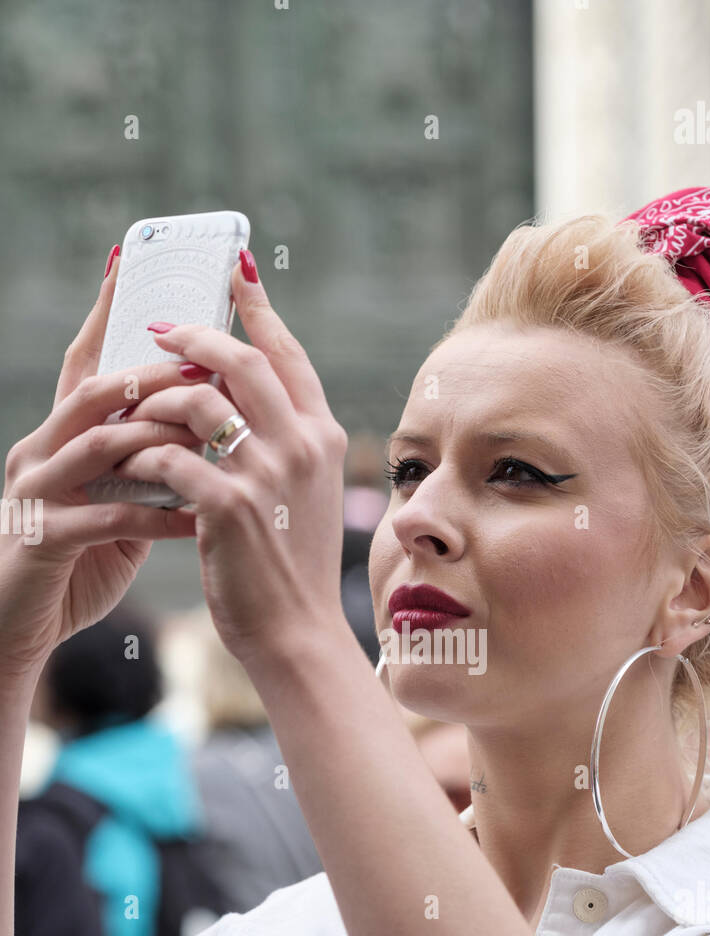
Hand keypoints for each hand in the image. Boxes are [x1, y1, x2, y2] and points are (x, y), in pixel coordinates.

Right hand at [0, 249, 199, 682]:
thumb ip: (143, 466)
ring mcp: (37, 493)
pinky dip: (160, 516)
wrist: (15, 628)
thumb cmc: (74, 563)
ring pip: (103, 445)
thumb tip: (200, 429)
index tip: (138, 264)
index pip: (87, 362)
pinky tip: (201, 517)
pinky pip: (110, 517)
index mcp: (57, 437)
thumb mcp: (109, 503)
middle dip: (156, 373)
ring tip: (212, 432)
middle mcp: (40, 451)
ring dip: (161, 436)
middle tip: (209, 361)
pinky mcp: (44, 539)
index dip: (109, 314)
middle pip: (98, 391)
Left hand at [110, 253, 350, 672]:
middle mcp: (303, 445)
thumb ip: (289, 445)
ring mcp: (267, 474)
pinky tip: (130, 462)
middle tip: (158, 328)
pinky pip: (171, 457)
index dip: (259, 310)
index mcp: (324, 437)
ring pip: (198, 400)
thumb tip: (248, 402)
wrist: (298, 633)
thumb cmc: (295, 569)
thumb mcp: (309, 496)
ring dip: (157, 398)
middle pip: (242, 360)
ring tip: (134, 409)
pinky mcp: (230, 506)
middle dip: (195, 335)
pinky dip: (144, 455)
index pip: (289, 355)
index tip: (235, 273)